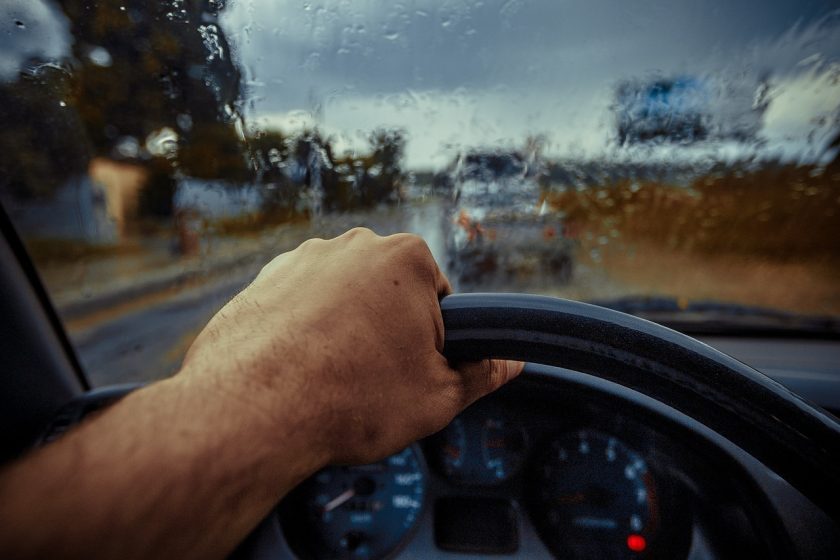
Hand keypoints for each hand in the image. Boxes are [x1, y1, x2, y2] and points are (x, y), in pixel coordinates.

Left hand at [181, 227, 522, 463]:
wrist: (251, 411)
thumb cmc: (351, 400)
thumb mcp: (438, 398)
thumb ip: (483, 375)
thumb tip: (511, 363)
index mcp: (407, 260)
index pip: (439, 300)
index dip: (431, 342)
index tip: (411, 371)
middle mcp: (355, 245)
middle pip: (390, 294)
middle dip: (388, 331)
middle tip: (372, 379)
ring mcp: (304, 257)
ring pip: (344, 298)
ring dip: (345, 328)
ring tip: (331, 376)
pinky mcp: (265, 278)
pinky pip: (301, 304)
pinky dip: (305, 329)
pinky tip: (298, 367)